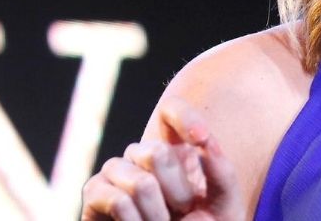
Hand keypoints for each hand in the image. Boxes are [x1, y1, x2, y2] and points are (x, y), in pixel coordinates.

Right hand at [81, 96, 245, 219]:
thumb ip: (223, 174)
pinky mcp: (95, 193)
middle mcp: (142, 154)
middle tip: (183, 211)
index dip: (185, 117)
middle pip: (157, 152)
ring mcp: (116, 171)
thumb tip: (207, 145)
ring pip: (141, 183)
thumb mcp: (224, 206)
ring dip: (159, 214)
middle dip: (178, 192)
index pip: (170, 110)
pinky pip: (118, 201)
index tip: (202, 139)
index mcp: (176, 149)